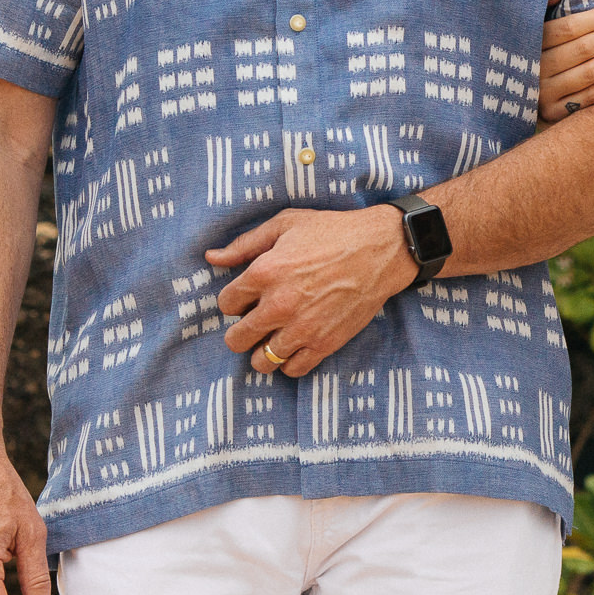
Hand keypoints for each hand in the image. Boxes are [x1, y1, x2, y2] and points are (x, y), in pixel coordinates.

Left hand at [207, 206, 411, 378]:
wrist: (381, 249)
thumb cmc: (333, 232)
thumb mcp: (285, 224)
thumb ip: (245, 244)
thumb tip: (211, 258)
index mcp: (264, 273)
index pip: (225, 304)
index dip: (235, 301)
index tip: (249, 298)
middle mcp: (278, 305)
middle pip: (236, 339)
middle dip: (240, 331)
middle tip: (256, 321)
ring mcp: (302, 328)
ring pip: (261, 361)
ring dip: (262, 352)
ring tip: (273, 338)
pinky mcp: (325, 343)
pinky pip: (293, 370)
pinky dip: (289, 362)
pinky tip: (294, 346)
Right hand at [540, 0, 593, 124]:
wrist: (512, 95)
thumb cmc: (532, 51)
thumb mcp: (530, 26)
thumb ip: (543, 6)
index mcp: (529, 43)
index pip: (568, 29)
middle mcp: (536, 69)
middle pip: (583, 49)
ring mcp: (545, 94)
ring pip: (590, 72)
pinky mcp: (555, 113)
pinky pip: (592, 95)